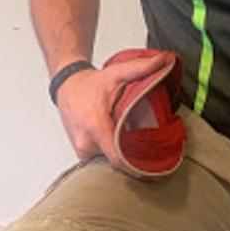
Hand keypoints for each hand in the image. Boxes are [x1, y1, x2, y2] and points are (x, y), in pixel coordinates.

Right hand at [55, 51, 172, 175]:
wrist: (66, 86)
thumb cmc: (88, 84)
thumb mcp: (115, 73)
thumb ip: (141, 67)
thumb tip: (164, 60)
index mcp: (95, 126)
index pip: (117, 159)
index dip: (136, 167)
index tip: (153, 170)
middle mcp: (85, 142)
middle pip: (116, 163)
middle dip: (135, 161)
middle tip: (155, 157)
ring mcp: (82, 149)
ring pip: (108, 162)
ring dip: (124, 157)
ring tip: (141, 149)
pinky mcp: (82, 152)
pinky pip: (101, 159)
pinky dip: (114, 154)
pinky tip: (125, 146)